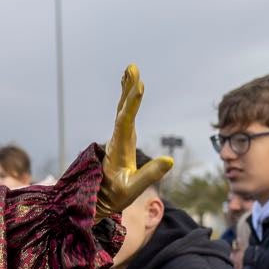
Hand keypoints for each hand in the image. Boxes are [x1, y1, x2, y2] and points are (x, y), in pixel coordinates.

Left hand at [97, 64, 174, 219]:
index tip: (138, 87)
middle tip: (132, 68)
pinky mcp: (122, 140)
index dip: (132, 104)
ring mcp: (119, 138)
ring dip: (127, 90)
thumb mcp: (132, 189)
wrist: (99, 200)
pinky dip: (127, 100)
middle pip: (122, 110)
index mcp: (119, 148)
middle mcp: (117, 139)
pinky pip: (124, 115)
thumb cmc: (115, 196)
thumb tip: (170, 160)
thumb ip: (150, 174)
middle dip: (128, 89)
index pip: (125, 122)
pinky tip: (129, 90)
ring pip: (122, 110)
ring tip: (130, 70)